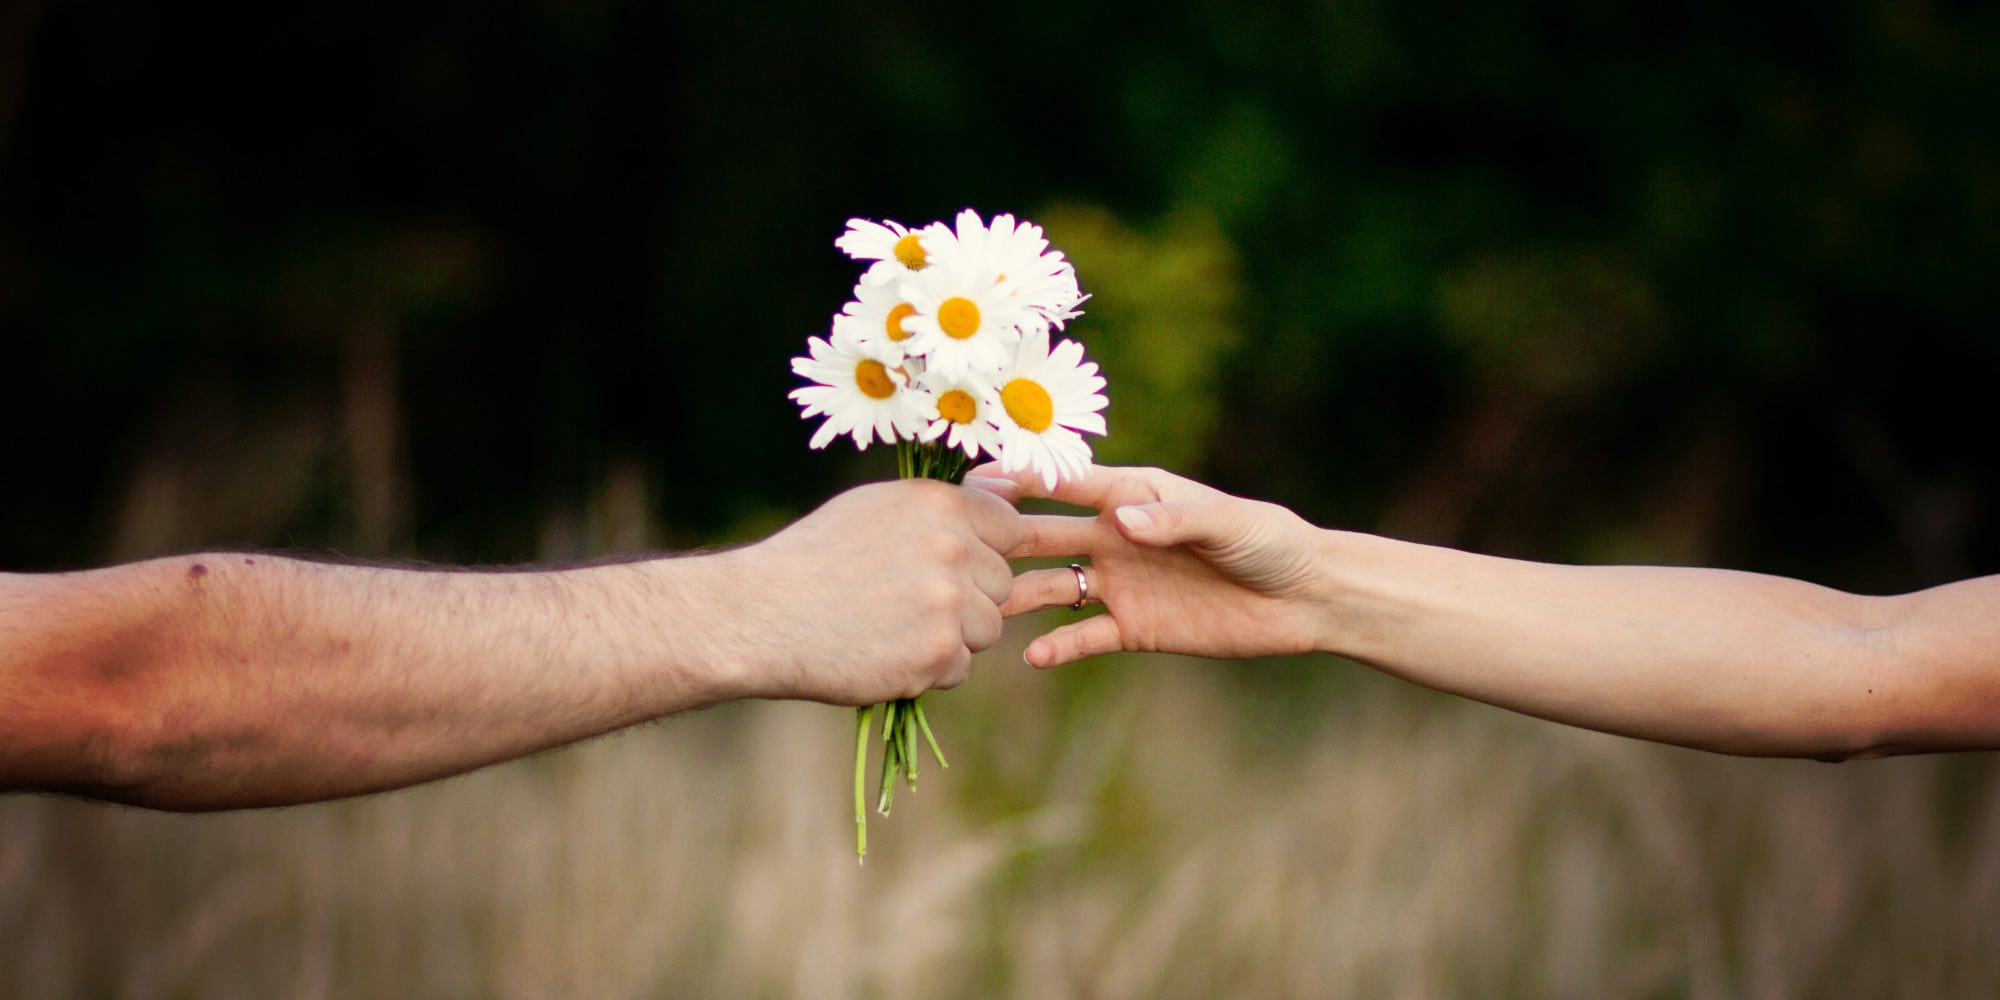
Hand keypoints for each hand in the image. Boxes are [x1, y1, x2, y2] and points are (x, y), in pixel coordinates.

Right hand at [719, 478, 1022, 704]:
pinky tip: (882, 653)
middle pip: (1001, 585)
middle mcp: (952, 548)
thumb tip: (1015, 493)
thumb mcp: (878, 508)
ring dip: (951, 637)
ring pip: (987, 629)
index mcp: (939, 504)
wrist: (762, 615)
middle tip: (905, 602)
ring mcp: (948, 603)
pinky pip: (960, 668)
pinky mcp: (936, 654)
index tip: (951, 567)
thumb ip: (947, 505)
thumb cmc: (816, 557)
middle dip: (967, 599)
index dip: (985, 552)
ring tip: (891, 627)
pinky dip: (928, 670)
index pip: (1009, 527)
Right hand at [987, 464, 1332, 667]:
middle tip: (956, 549)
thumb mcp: (1228, 523)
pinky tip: (1032, 657)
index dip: (1022, 481)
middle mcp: (1116, 536)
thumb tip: (1122, 522)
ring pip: (1053, 586)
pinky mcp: (1134, 627)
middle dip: (1001, 539)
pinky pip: (1085, 636)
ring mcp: (1121, 583)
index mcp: (1134, 496)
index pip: (1067, 483)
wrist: (1304, 598)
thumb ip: (1174, 520)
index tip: (976, 481)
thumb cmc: (1270, 541)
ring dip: (1017, 595)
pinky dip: (1058, 646)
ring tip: (981, 610)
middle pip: (1044, 534)